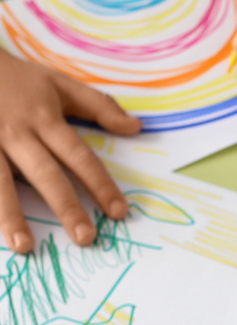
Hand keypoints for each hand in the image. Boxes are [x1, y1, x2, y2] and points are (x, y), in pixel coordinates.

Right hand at [0, 52, 140, 252]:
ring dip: (11, 215)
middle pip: (45, 175)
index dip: (101, 185)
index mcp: (45, 120)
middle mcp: (17, 134)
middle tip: (86, 239)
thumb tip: (137, 127)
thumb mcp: (59, 83)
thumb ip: (99, 106)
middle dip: (66, 207)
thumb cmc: (15, 78)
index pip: (80, 158)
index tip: (119, 212)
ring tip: (25, 246)